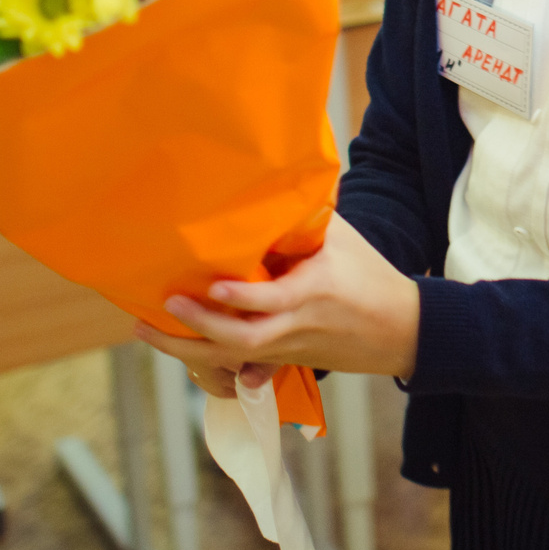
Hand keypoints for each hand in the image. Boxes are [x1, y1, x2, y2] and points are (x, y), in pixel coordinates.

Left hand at [133, 212, 419, 386]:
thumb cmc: (370, 276)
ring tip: (147, 329)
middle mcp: (297, 326)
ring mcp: (289, 350)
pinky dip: (205, 360)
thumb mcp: (343, 240)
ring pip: (233, 359)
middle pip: (242, 341)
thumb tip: (268, 184)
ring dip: (187, 350)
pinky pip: (239, 365)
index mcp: (314, 292)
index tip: (209, 285)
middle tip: (163, 307)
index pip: (272, 301)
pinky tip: (176, 347)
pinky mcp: (285, 361)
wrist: (401, 330)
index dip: (239, 297)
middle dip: (199, 329)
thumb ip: (305, 219)